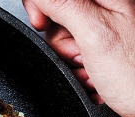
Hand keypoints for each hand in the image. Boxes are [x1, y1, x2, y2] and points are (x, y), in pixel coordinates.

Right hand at [22, 0, 134, 116]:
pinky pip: (75, 57)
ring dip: (73, 63)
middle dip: (63, 43)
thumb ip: (63, 6)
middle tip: (84, 55)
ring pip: (65, 41)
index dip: (41, 7)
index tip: (42, 23)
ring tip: (94, 71)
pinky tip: (97, 77)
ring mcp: (106, 30)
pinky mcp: (104, 51)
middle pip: (58, 18)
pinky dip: (80, 71)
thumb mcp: (94, 34)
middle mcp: (108, 9)